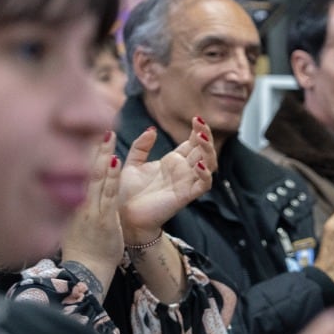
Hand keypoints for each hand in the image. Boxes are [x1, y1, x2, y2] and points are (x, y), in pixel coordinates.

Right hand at [60, 132, 124, 292]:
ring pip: (96, 176)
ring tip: (107, 132)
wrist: (84, 271)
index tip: (89, 131)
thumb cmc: (84, 248)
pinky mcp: (102, 218)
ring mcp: (90, 209)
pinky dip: (111, 176)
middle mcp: (79, 201)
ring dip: (102, 153)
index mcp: (74, 201)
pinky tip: (115, 160)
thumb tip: (81, 188)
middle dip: (92, 145)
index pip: (78, 171)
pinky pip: (108, 193)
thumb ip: (80, 203)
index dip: (84, 150)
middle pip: (85, 168)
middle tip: (97, 122)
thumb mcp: (77, 221)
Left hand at [118, 119, 214, 244]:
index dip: (198, 130)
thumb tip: (152, 129)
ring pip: (209, 164)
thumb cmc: (127, 192)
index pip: (193, 143)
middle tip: (200, 122)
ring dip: (208, 150)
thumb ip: (141, 146)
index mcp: (173, 161)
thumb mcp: (132, 163)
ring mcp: (186, 183)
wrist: (123, 215)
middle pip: (204, 150)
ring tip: (201, 138)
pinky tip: (198, 164)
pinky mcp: (186, 196)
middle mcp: (183, 171)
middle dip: (205, 135)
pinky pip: (203, 185)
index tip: (196, 118)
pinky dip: (205, 174)